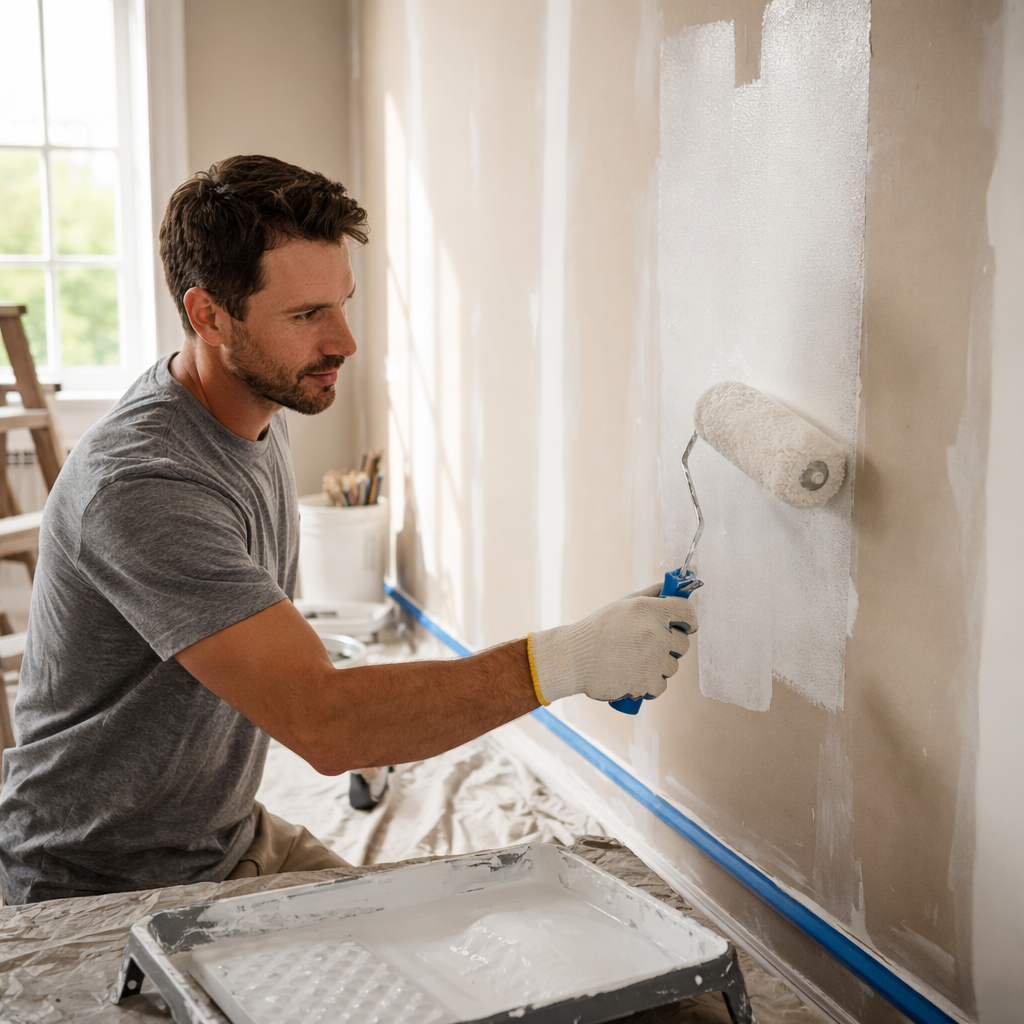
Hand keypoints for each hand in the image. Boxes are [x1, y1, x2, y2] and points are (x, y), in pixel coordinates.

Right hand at [527, 589, 696, 704]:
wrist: (573, 659)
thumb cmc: (599, 630)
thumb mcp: (624, 604)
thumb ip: (653, 595)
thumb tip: (678, 586)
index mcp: (647, 609)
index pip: (688, 612)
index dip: (689, 620)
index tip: (685, 626)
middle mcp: (652, 633)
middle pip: (683, 643)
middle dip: (670, 645)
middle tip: (647, 645)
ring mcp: (651, 659)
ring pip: (673, 666)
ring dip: (658, 666)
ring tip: (634, 660)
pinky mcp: (646, 682)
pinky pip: (661, 685)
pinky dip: (649, 685)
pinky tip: (631, 675)